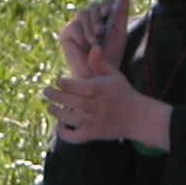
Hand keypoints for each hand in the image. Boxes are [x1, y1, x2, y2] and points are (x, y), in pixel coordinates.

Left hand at [45, 70, 169, 148]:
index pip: (80, 86)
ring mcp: (96, 122)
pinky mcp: (94, 134)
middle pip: (73, 102)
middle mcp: (99, 106)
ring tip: (50, 106)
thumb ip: (100, 63)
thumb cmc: (122, 93)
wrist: (139, 117)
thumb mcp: (114, 76)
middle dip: (55, 96)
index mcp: (103, 90)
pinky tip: (59, 125)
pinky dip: (64, 133)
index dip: (65, 83)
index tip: (58, 80)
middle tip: (46, 91)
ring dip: (57, 113)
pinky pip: (75, 137)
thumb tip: (94, 47)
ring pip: (71, 119)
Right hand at [59, 0, 130, 77]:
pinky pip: (73, 26)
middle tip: (100, 31)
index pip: (105, 2)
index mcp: (105, 17)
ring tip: (94, 42)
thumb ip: (122, 11)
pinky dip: (81, 35)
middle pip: (92, 6)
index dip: (106, 4)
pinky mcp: (67, 33)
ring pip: (82, 14)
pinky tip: (84, 45)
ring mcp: (78, 24)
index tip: (107, 12)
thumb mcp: (119, 32)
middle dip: (97, 18)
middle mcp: (91, 19)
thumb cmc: (110, 55)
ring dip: (90, 28)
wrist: (96, 74)